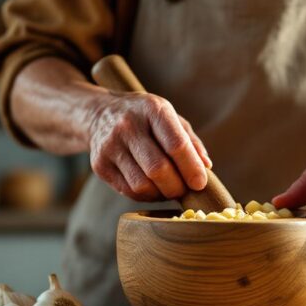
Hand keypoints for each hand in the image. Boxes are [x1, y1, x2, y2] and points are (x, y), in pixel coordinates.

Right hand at [87, 91, 211, 200]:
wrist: (100, 113)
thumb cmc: (146, 118)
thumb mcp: (170, 117)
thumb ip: (190, 141)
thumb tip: (206, 166)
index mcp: (152, 109)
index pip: (176, 144)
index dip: (191, 168)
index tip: (200, 183)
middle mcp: (128, 125)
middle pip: (158, 169)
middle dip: (177, 187)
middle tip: (186, 190)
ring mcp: (110, 145)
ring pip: (142, 184)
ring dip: (162, 194)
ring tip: (170, 189)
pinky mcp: (100, 165)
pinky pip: (129, 191)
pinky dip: (147, 196)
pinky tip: (153, 188)